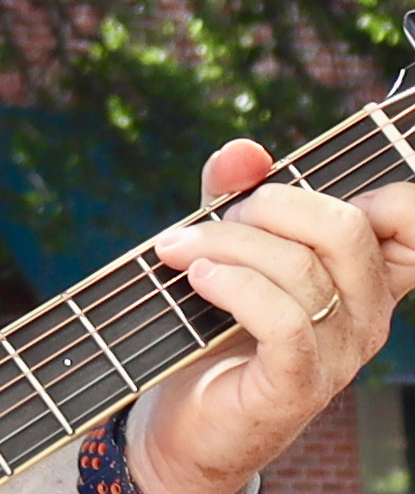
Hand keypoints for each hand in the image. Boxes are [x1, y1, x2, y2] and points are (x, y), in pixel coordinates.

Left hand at [127, 138, 414, 493]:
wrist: (185, 417)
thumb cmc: (212, 323)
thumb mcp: (225, 245)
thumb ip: (235, 194)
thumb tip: (244, 151)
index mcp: (363, 273)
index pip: (408, 218)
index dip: (375, 191)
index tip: (298, 190)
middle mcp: (367, 313)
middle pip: (345, 227)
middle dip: (266, 206)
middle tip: (215, 222)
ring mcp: (339, 353)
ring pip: (301, 268)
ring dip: (223, 243)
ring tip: (176, 250)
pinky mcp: (300, 384)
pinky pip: (283, 320)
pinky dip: (232, 286)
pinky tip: (197, 277)